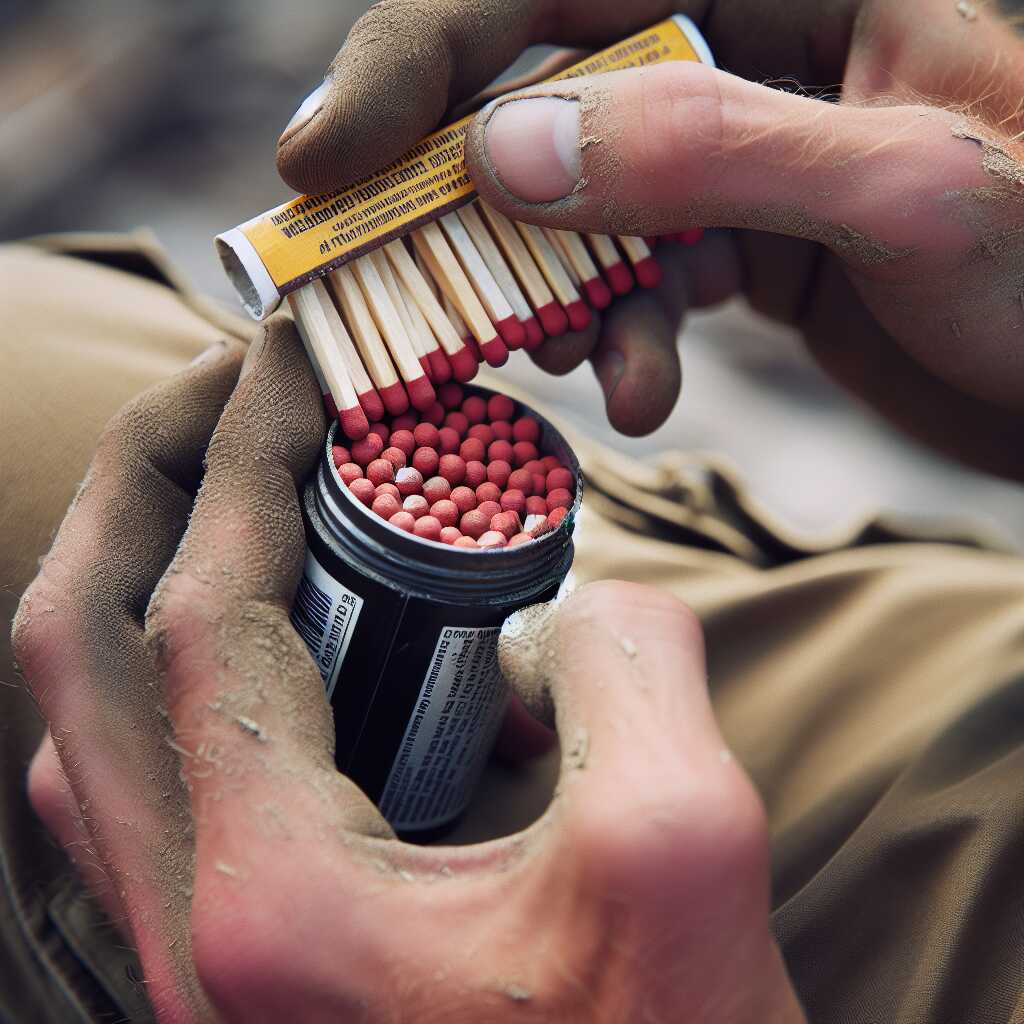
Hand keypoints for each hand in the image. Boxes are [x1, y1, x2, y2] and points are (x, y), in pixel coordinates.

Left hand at [14, 320, 802, 1021]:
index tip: (298, 358)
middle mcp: (191, 937)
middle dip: (148, 486)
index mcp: (272, 910)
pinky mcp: (253, 959)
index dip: (250, 459)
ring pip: (101, 724)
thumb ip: (628, 663)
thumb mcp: (686, 847)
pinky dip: (211, 677)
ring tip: (245, 481)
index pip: (201, 615)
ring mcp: (201, 956)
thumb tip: (580, 599)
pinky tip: (312, 633)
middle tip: (228, 384)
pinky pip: (169, 782)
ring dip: (153, 579)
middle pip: (84, 656)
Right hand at [278, 0, 1023, 475]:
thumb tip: (507, 151)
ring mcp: (730, 144)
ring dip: (558, 298)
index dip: (421, 61)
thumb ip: (708, 151)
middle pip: (540, 92)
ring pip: (576, 202)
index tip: (326, 161)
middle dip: (465, 201)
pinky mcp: (734, 230)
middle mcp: (740, 43)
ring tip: (599, 374)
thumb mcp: (901, 190)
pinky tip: (645, 388)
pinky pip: (630, 270)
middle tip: (402, 290)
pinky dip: (618, 335)